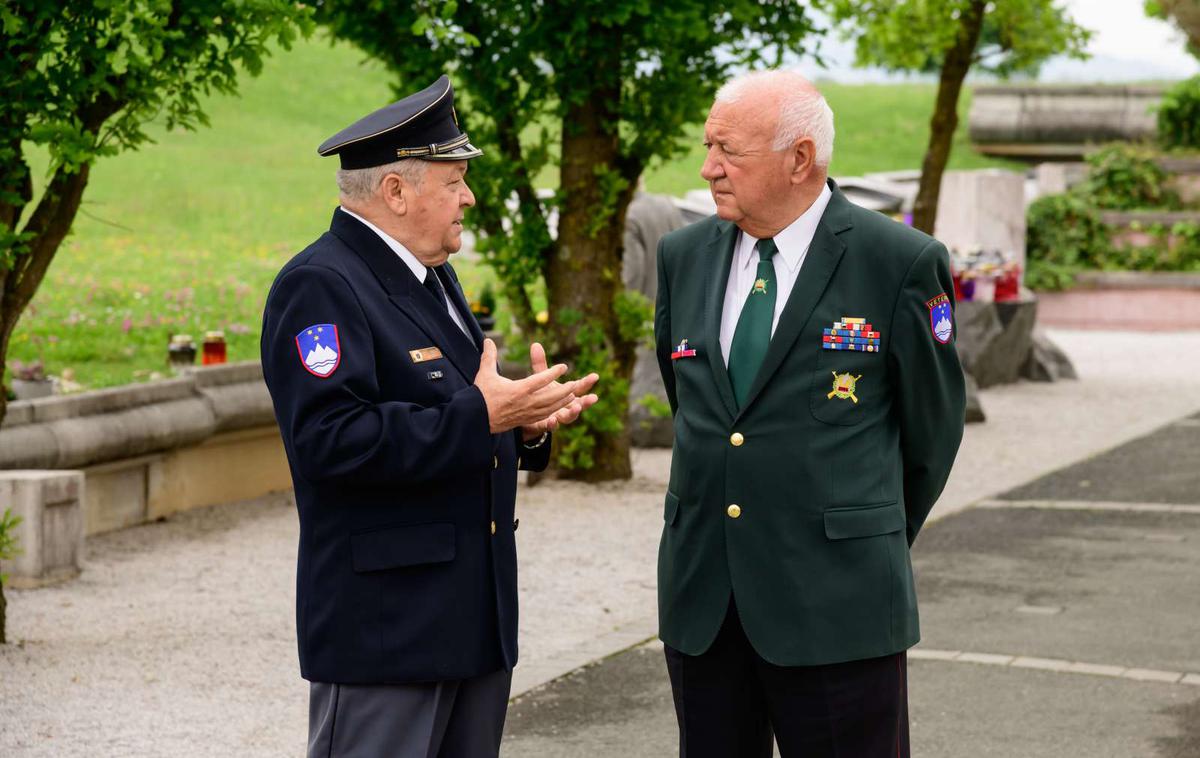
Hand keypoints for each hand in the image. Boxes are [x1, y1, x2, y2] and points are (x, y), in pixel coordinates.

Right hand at [474, 339, 594, 433]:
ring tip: (573, 394)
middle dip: (565, 390)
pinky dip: (555, 410)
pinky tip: (560, 407)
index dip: (553, 373)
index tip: (564, 367)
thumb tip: (488, 339)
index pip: (540, 380)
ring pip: (550, 408)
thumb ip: (489, 356)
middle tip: (575, 383)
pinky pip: (545, 416)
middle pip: (551, 396)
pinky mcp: (525, 420)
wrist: (476, 419)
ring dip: (563, 401)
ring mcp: (527, 413)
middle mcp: (525, 402)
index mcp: (518, 390)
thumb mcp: (485, 374)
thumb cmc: (480, 396)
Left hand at [520, 342, 598, 440]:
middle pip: (580, 403)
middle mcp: (567, 406)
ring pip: (569, 417)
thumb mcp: (541, 377)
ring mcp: (559, 416)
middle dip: (587, 401)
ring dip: (574, 413)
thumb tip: (535, 344)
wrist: (529, 413)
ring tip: (576, 408)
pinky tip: (553, 420)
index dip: (588, 382)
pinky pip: (551, 426)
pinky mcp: (547, 425)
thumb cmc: (541, 393)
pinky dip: (553, 424)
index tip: (595, 375)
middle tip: (593, 397)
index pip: (580, 386)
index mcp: (568, 393)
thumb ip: (540, 363)